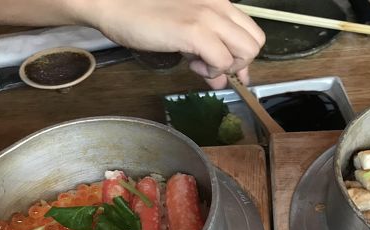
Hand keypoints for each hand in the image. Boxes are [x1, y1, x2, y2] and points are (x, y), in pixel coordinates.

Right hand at [83, 0, 264, 85]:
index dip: (242, 56)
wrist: (113, 4)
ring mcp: (208, 17)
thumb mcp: (184, 33)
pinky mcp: (195, 31)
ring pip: (246, 52)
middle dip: (239, 63)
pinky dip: (211, 71)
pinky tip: (191, 66)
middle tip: (211, 66)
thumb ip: (207, 53)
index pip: (251, 32)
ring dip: (226, 67)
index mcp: (218, 2)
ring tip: (199, 65)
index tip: (227, 70)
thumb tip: (222, 81)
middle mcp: (219, 5)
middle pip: (256, 43)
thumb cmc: (143, 15)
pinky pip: (223, 61)